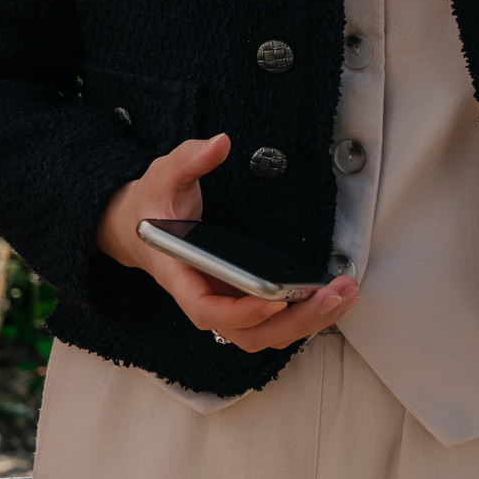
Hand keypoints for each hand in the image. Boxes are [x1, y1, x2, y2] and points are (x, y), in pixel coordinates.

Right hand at [95, 134, 356, 352]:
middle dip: (294, 320)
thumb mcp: (163, 175)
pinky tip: (332, 296)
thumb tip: (219, 143)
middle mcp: (202, 298)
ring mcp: (223, 305)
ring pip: (266, 335)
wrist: (137, 228)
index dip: (242, 312)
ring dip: (306, 322)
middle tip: (330, 295)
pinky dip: (304, 316)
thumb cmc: (151, 206)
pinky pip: (273, 324)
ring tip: (342, 296)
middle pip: (248, 333)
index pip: (207, 309)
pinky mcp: (240, 303)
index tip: (275, 297)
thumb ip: (189, 159)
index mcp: (177, 274)